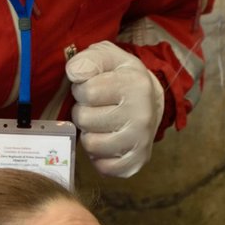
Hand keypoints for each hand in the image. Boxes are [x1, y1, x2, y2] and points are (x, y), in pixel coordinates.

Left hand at [65, 41, 164, 177]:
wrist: (150, 100)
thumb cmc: (120, 76)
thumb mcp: (107, 57)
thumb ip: (88, 59)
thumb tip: (74, 73)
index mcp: (135, 85)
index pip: (87, 91)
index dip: (82, 89)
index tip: (92, 87)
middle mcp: (142, 115)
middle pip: (85, 119)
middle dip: (83, 111)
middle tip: (96, 106)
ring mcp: (141, 141)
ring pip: (90, 145)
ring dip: (89, 133)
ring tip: (100, 122)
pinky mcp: (137, 162)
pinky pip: (103, 167)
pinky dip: (99, 156)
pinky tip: (107, 140)